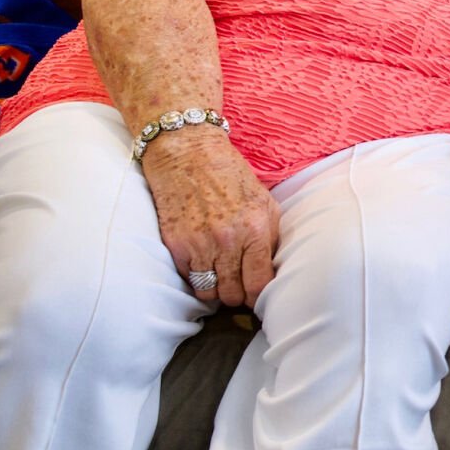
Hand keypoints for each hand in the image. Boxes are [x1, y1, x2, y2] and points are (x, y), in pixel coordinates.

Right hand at [139, 129, 280, 306]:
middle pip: (234, 293)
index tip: (257, 296)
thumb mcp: (264, 201)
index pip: (259, 283)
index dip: (259, 296)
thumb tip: (273, 270)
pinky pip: (189, 279)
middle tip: (238, 287)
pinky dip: (197, 277)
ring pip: (210, 292)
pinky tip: (203, 264)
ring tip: (221, 277)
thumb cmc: (230, 175)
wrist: (188, 154)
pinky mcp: (176, 245)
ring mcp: (199, 245)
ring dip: (216, 289)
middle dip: (238, 295)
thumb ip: (271, 237)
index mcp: (255, 230)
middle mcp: (228, 241)